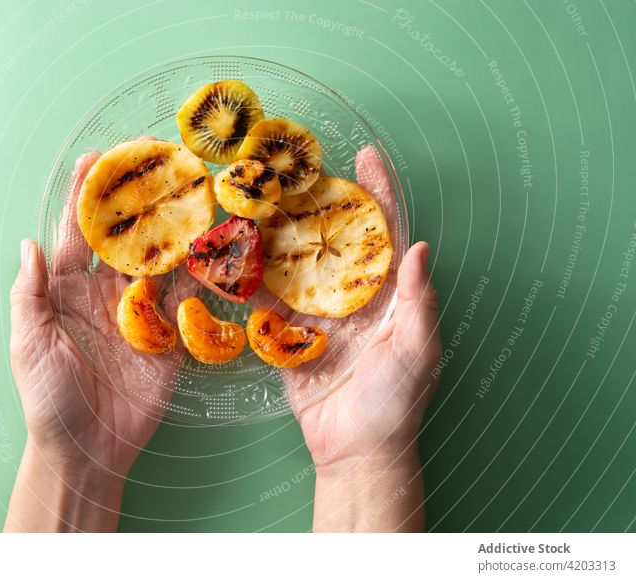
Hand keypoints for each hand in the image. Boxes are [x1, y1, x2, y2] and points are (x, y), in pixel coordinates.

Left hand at [5, 151, 188, 531]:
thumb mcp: (29, 345)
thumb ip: (30, 295)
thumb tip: (27, 243)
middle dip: (137, 199)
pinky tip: (212, 243)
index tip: (98, 159)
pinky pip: (186, 297)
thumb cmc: (49, 399)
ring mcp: (141, 312)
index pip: (78, 234)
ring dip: (174, 227)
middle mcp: (106, 293)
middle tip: (155, 161)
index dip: (86, 197)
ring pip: (160, 260)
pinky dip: (200, 272)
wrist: (88, 449)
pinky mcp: (170, 334)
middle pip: (125, 237)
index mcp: (67, 291)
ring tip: (191, 190)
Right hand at [291, 146, 441, 530]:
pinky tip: (236, 255)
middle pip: (333, 237)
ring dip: (279, 235)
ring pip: (297, 263)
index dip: (377, 193)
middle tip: (295, 171)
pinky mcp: (290, 335)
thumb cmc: (396, 402)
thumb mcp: (417, 350)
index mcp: (386, 294)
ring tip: (258, 202)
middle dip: (317, 203)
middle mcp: (351, 295)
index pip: (383, 233)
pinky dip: (253, 280)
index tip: (366, 157)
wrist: (355, 450)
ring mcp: (318, 314)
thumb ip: (419, 300)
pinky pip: (269, 302)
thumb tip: (420, 246)